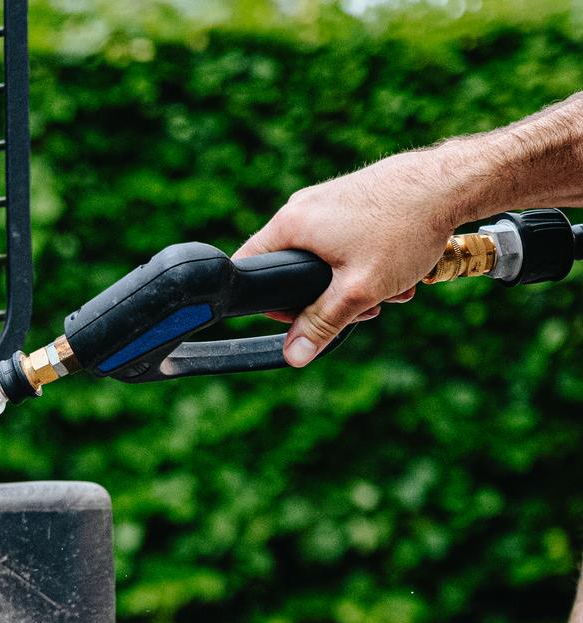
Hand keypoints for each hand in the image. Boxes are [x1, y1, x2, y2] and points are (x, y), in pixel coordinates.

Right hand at [234, 147, 468, 364]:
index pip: (250, 268)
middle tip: (361, 310)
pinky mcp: (356, 196)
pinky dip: (368, 260)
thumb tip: (292, 356)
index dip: (271, 305)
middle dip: (328, 299)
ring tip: (390, 291)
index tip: (303, 320)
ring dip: (355, 283)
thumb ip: (320, 325)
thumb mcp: (358, 290)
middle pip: (293, 268)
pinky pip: (347, 238)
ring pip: (326, 256)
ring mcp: (331, 197)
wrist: (455, 181)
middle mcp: (304, 205)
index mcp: (292, 224)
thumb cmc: (406, 228)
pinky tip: (398, 270)